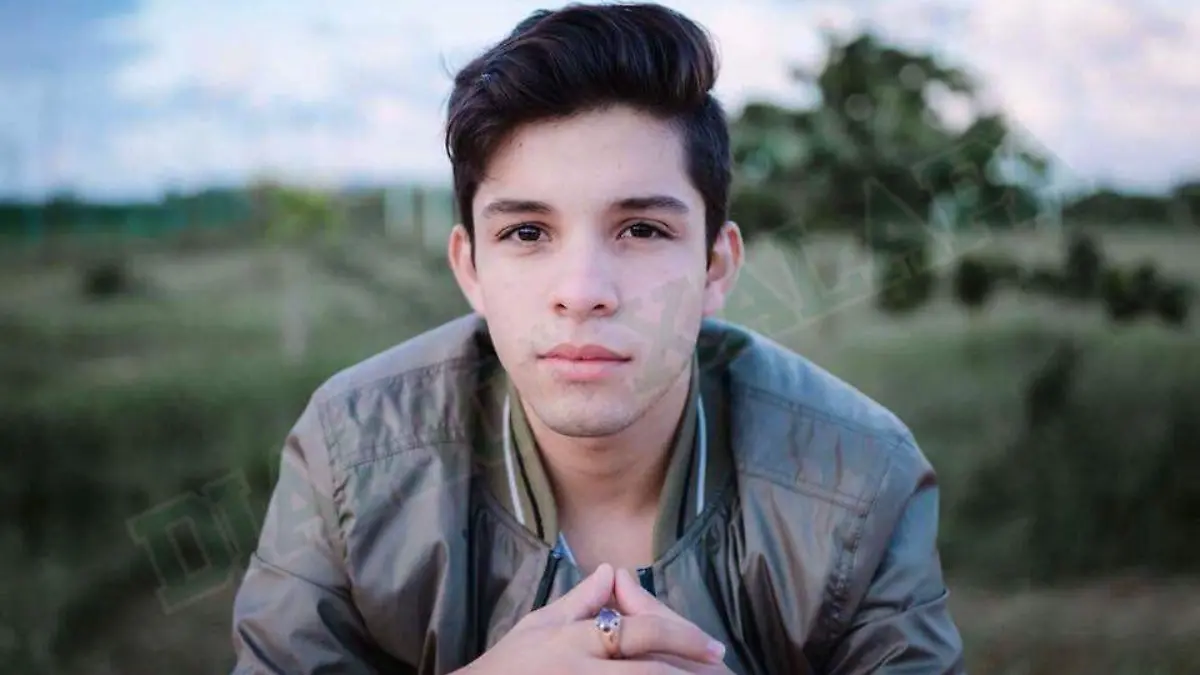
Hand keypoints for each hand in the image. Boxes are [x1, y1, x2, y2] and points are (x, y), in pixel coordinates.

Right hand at [461, 563, 724, 674]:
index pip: (639, 630)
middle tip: (720, 669)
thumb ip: (578, 601)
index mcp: (570, 640)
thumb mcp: (535, 628)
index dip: (682, 636)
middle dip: (689, 672)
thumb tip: (613, 570)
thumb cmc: (504, 667)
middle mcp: (578, 668)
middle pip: (650, 670)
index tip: (713, 647)